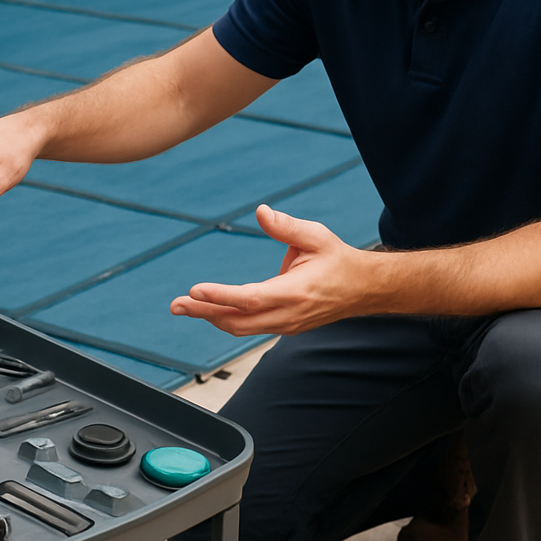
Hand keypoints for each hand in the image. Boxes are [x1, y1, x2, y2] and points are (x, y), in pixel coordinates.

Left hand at [170, 204, 370, 335]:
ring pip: (242, 328)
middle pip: (238, 321)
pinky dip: (227, 319)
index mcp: (295, 291)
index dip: (220, 297)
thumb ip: (286, 226)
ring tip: (185, 307)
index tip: (195, 291)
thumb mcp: (316, 236)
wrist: (363, 288)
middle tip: (176, 305)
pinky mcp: (285, 327)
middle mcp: (289, 314)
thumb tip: (261, 212)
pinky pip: (250, 328)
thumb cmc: (338, 259)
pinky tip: (209, 309)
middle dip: (204, 313)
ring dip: (212, 317)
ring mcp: (287, 324)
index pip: (250, 299)